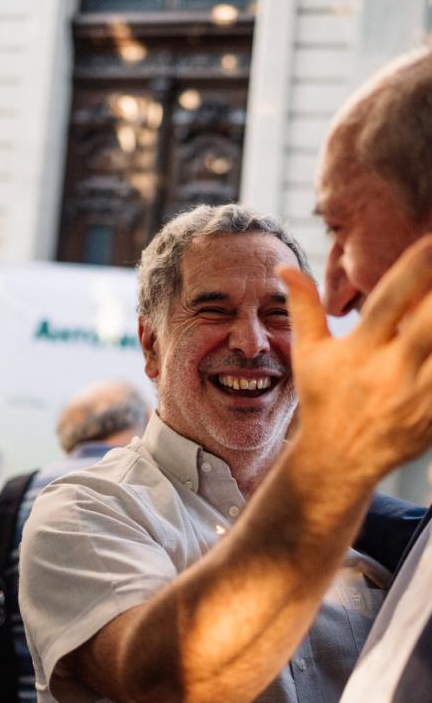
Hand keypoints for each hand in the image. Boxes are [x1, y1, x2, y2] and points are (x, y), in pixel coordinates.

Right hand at [277, 235, 431, 483]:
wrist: (338, 461)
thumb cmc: (323, 400)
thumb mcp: (308, 353)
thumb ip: (304, 306)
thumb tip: (284, 266)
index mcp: (360, 350)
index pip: (389, 301)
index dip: (414, 268)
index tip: (431, 241)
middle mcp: (391, 371)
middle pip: (429, 325)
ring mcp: (417, 396)